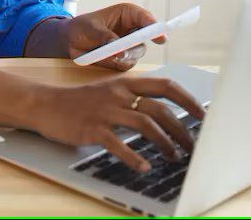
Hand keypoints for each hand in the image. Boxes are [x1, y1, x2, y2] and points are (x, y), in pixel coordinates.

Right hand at [29, 76, 205, 172]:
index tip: (204, 115)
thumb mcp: (109, 92)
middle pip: (160, 109)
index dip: (189, 100)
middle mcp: (119, 94)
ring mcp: (105, 111)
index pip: (166, 86)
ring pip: (145, 124)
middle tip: (193, 146)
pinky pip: (118, 144)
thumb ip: (133, 98)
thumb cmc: (80, 102)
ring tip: (175, 157)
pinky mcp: (92, 128)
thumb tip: (164, 115)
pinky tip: (144, 167)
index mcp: (126, 83)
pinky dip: (134, 157)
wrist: (46, 104)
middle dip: (182, 129)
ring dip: (165, 143)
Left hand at [62, 3, 166, 71]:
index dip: (155, 27)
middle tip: (123, 52)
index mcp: (128, 14)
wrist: (69, 41)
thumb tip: (119, 50)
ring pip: (137, 54)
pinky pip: (127, 64)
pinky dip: (118, 64)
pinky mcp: (123, 59)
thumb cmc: (81, 27)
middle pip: (146, 39)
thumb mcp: (91, 28)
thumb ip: (105, 37)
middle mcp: (132, 29)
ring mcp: (129, 45)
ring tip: (109, 55)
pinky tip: (106, 59)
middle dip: (136, 46)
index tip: (160, 37)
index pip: (146, 18)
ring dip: (125, 56)